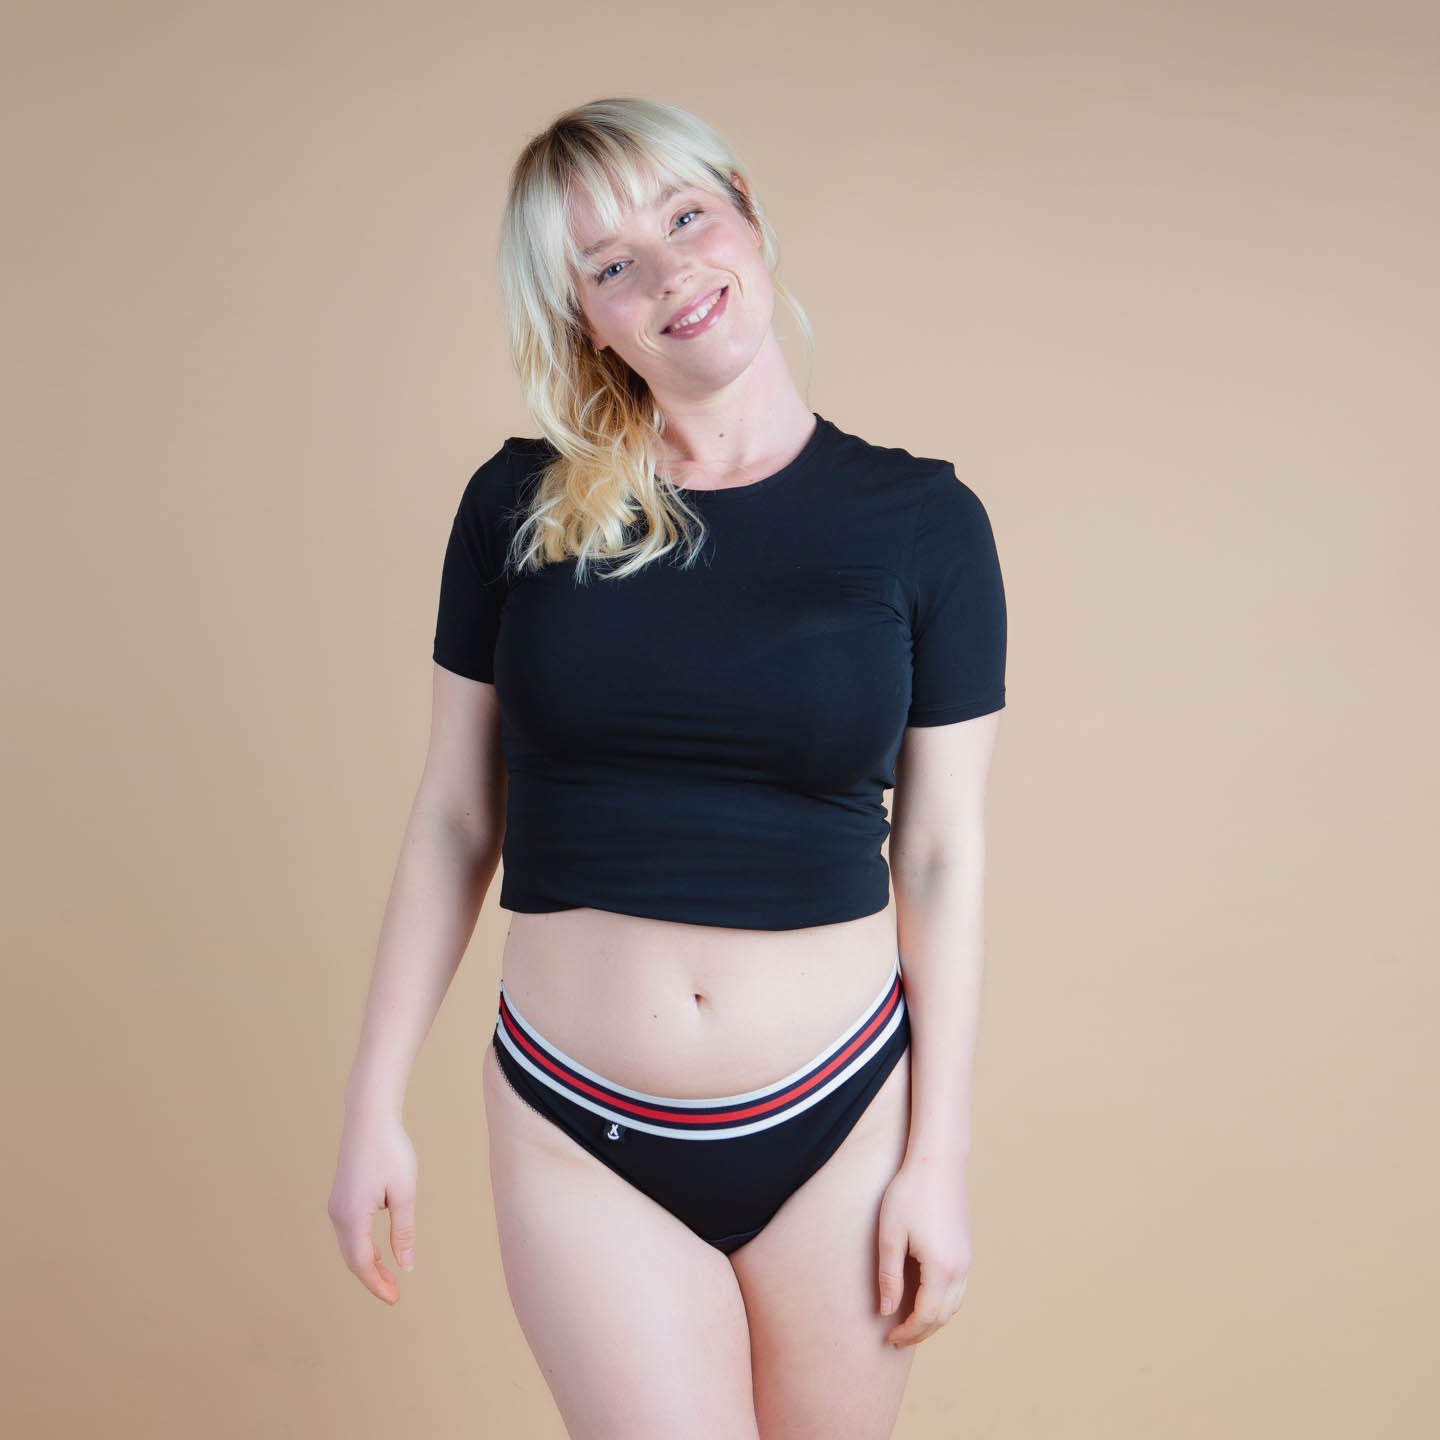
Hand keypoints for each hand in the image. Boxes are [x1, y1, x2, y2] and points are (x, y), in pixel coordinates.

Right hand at [327, 1101, 418, 1304]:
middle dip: (373, 1278)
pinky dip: (363, 1246)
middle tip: (394, 1294)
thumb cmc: (390, 1151)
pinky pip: (350, 1231)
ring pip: (350, 1245)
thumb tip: (406, 1264)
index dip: (377, 1285)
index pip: (362, 1263)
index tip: (395, 1299)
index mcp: (352, 1217)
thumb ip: (404, 1230)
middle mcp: (338, 1214)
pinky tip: (378, 1249)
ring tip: (390, 1274)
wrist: (369, 1117)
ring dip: (368, 1262)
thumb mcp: (404, 1193)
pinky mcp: (341, 1196)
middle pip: (353, 1258)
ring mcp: (336, 1205)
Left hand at [876, 1152, 971, 1346]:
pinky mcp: (966, 1249)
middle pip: (943, 1316)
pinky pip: (958, 1289)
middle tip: (897, 1337)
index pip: (926, 1317)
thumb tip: (886, 1311)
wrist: (938, 1161)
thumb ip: (889, 1276)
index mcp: (941, 1268)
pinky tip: (924, 1298)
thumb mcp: (890, 1235)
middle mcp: (960, 1269)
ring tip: (909, 1322)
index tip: (889, 1338)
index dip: (908, 1332)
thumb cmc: (909, 1194)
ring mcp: (967, 1259)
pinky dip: (943, 1303)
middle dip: (921, 1331)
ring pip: (954, 1305)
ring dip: (933, 1319)